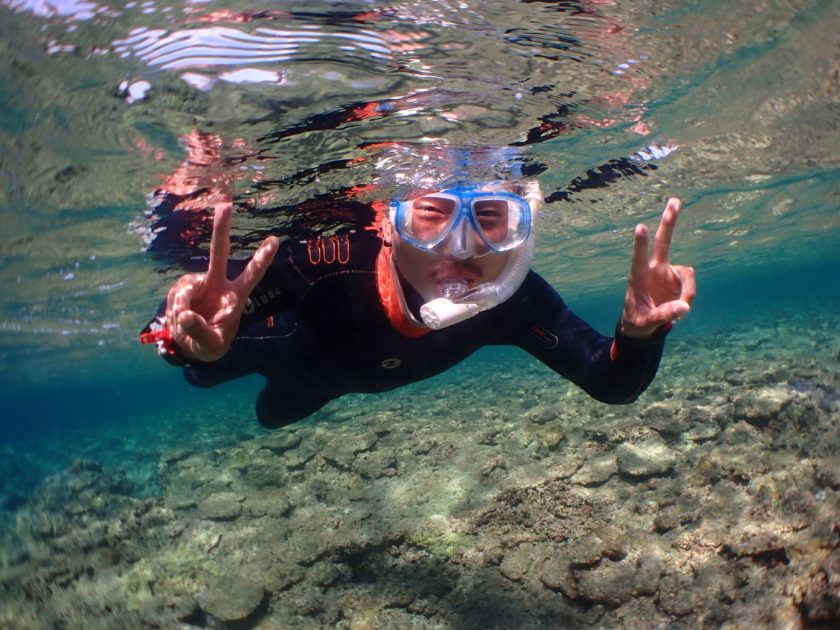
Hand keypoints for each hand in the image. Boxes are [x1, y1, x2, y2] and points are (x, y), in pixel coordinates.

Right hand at [165, 196, 277, 360]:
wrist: (191, 345)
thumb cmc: (210, 346)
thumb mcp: (209, 347)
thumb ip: (199, 331)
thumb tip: (185, 313)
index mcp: (235, 297)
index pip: (252, 275)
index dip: (262, 259)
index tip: (275, 240)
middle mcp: (218, 284)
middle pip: (219, 252)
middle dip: (221, 229)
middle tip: (226, 205)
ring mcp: (199, 283)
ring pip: (185, 290)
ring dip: (181, 309)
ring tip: (185, 326)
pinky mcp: (182, 288)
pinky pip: (175, 297)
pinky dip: (174, 311)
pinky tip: (178, 321)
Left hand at [621, 197, 695, 338]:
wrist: (643, 323)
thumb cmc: (639, 319)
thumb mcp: (647, 322)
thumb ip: (664, 315)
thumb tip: (684, 307)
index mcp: (639, 276)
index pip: (639, 258)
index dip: (640, 244)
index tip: (640, 227)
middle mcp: (654, 269)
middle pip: (663, 242)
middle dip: (669, 222)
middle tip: (675, 201)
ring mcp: (668, 272)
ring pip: (687, 273)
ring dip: (688, 290)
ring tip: (681, 309)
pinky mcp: (679, 279)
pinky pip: (690, 285)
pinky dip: (689, 295)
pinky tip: (682, 306)